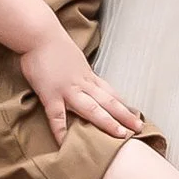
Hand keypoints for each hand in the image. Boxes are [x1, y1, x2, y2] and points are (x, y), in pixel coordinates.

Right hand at [18, 20, 149, 151]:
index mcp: (88, 75)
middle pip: (108, 102)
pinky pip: (57, 117)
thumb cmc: (53, 43)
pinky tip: (66, 144)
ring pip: (92, 109)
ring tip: (121, 136)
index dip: (124, 104)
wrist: (39, 34)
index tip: (135, 115)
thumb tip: (82, 75)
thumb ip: (79, 70)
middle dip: (125, 116)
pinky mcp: (51, 95)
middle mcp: (83, 84)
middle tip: (138, 128)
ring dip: (108, 122)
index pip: (110, 92)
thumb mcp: (73, 58)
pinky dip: (61, 131)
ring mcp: (68, 90)